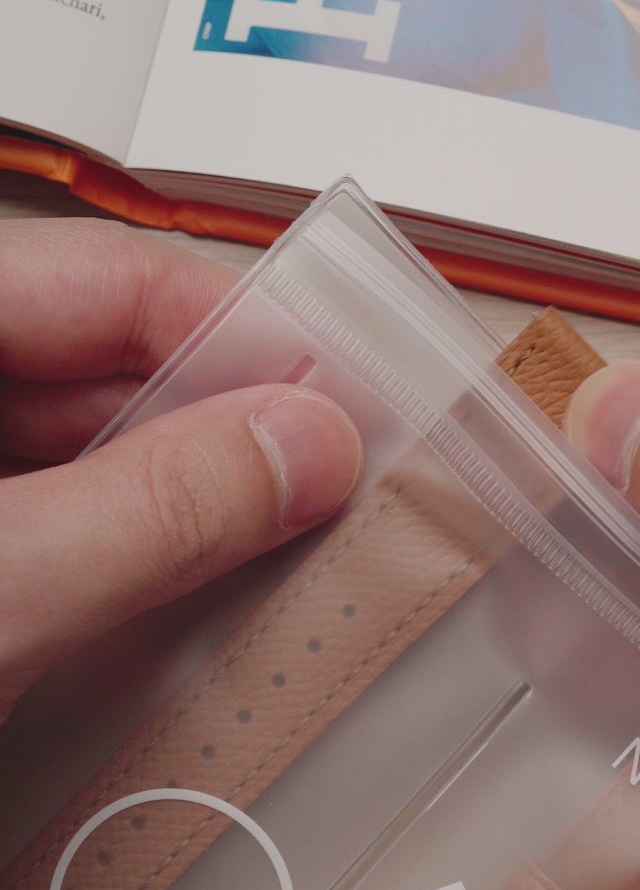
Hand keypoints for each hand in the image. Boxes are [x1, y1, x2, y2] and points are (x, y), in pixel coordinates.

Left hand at [0, 221, 360, 724]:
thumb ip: (152, 510)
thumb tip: (301, 446)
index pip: (111, 276)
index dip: (244, 335)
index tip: (348, 408)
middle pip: (97, 367)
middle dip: (217, 436)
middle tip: (325, 500)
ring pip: (71, 453)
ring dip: (169, 513)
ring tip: (260, 568)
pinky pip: (41, 526)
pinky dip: (104, 564)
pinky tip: (159, 613)